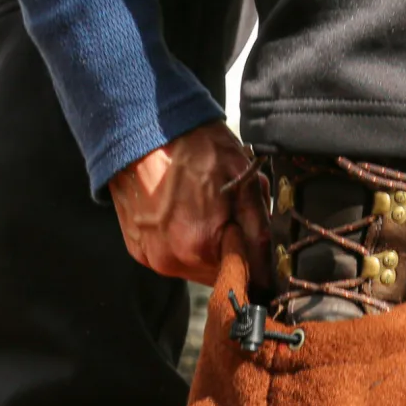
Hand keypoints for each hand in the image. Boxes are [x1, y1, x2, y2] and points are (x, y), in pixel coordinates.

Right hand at [109, 122, 269, 287]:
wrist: (144, 129)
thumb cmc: (195, 147)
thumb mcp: (243, 181)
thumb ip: (258, 231)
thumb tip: (267, 270)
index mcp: (202, 248)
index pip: (242, 276)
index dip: (253, 259)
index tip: (253, 240)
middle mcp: (173, 262)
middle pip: (216, 274)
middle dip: (227, 251)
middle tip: (224, 213)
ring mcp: (152, 258)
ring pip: (193, 268)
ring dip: (203, 249)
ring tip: (199, 211)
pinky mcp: (138, 250)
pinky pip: (170, 258)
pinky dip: (179, 244)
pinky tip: (178, 215)